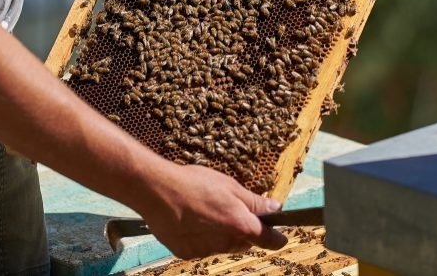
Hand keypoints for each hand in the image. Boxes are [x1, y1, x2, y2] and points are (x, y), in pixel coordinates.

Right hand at [140, 164, 287, 258]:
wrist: (156, 190)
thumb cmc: (193, 183)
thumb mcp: (229, 185)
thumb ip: (253, 201)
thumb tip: (275, 208)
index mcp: (239, 224)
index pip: (267, 239)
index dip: (276, 238)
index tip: (280, 236)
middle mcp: (224, 243)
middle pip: (243, 242)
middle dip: (243, 230)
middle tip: (231, 209)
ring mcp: (204, 250)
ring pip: (222, 245)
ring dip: (221, 233)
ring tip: (205, 211)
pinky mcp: (186, 252)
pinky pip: (202, 248)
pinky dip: (201, 237)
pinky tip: (191, 220)